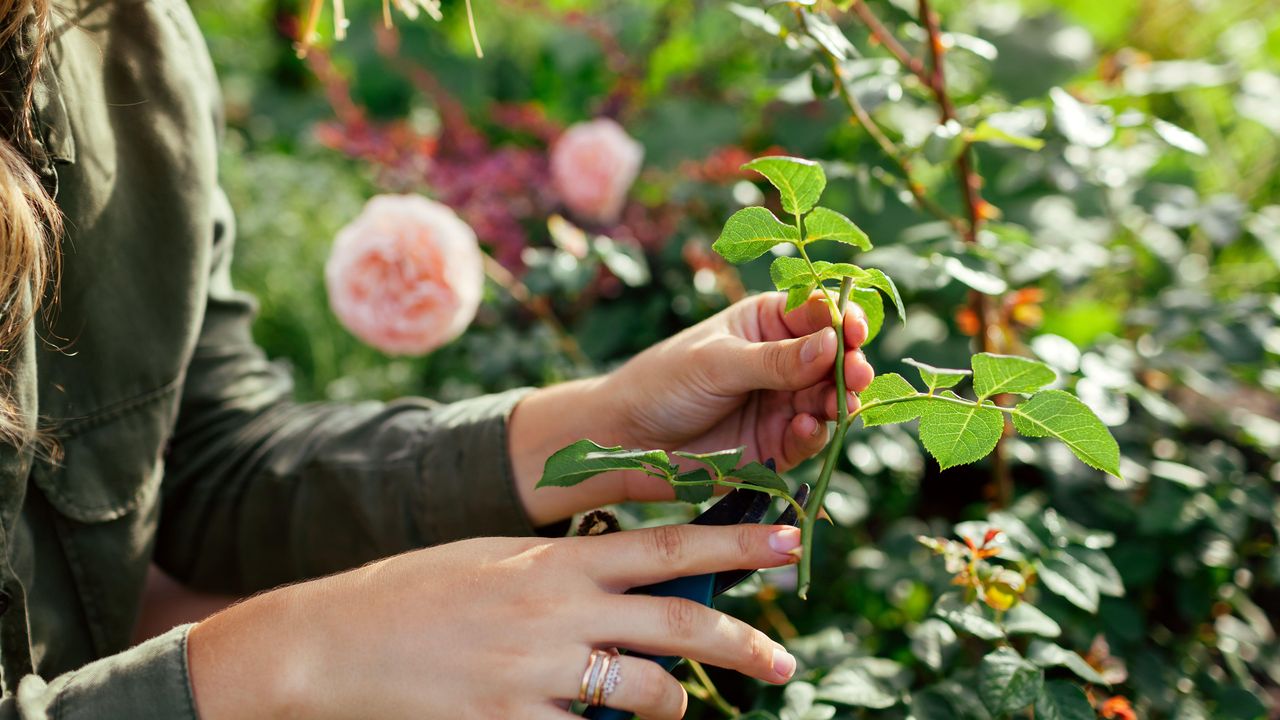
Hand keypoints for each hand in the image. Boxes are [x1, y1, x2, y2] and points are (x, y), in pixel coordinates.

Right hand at [188, 523, 801, 719]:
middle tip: (783, 658)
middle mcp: (558, 611)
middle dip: (742, 641)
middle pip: (677, 622)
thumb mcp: (496, 559)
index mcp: (556, 561)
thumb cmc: (415, 592)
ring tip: (686, 706)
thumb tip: (629, 578)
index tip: (792, 540)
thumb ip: (565, 568)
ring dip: (678, 702)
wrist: (332, 642)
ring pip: (647, 691)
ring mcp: (538, 672)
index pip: (666, 546)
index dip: (737, 543)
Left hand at [509, 292, 873, 521]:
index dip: (842, 319)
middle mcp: (783, 362)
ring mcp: (782, 404)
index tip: (854, 328)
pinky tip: (807, 428)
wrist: (625, 441)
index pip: (817, 314)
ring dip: (840, 402)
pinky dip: (815, 435)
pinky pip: (808, 439)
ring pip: (829, 401)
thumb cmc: (662, 383)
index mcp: (767, 323)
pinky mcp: (776, 445)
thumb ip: (774, 359)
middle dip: (851, 365)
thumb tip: (833, 343)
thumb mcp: (716, 363)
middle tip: (857, 373)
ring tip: (839, 404)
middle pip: (834, 360)